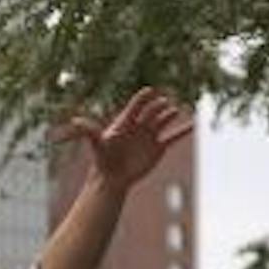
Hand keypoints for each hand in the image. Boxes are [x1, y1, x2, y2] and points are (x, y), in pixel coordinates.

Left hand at [58, 89, 194, 190]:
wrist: (112, 177)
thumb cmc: (103, 159)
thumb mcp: (96, 144)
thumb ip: (88, 131)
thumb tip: (75, 121)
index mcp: (126, 121)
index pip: (136, 106)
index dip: (142, 98)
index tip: (149, 91)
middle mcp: (140, 125)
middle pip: (151, 112)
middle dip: (157, 107)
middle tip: (163, 104)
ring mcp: (150, 135)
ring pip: (163, 121)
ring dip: (169, 115)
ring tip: (175, 110)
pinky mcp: (159, 147)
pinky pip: (173, 137)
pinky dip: (183, 131)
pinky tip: (193, 123)